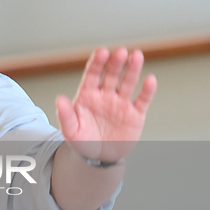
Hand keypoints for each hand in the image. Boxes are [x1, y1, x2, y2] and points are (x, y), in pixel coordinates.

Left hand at [55, 47, 156, 162]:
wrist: (99, 158)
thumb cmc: (83, 141)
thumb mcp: (70, 131)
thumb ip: (65, 116)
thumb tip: (59, 99)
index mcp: (88, 95)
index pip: (92, 75)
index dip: (97, 63)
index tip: (102, 52)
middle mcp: (106, 95)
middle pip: (111, 75)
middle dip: (116, 63)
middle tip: (120, 52)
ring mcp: (121, 103)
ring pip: (128, 82)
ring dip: (133, 69)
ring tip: (136, 56)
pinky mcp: (135, 114)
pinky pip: (142, 100)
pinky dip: (147, 91)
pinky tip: (150, 80)